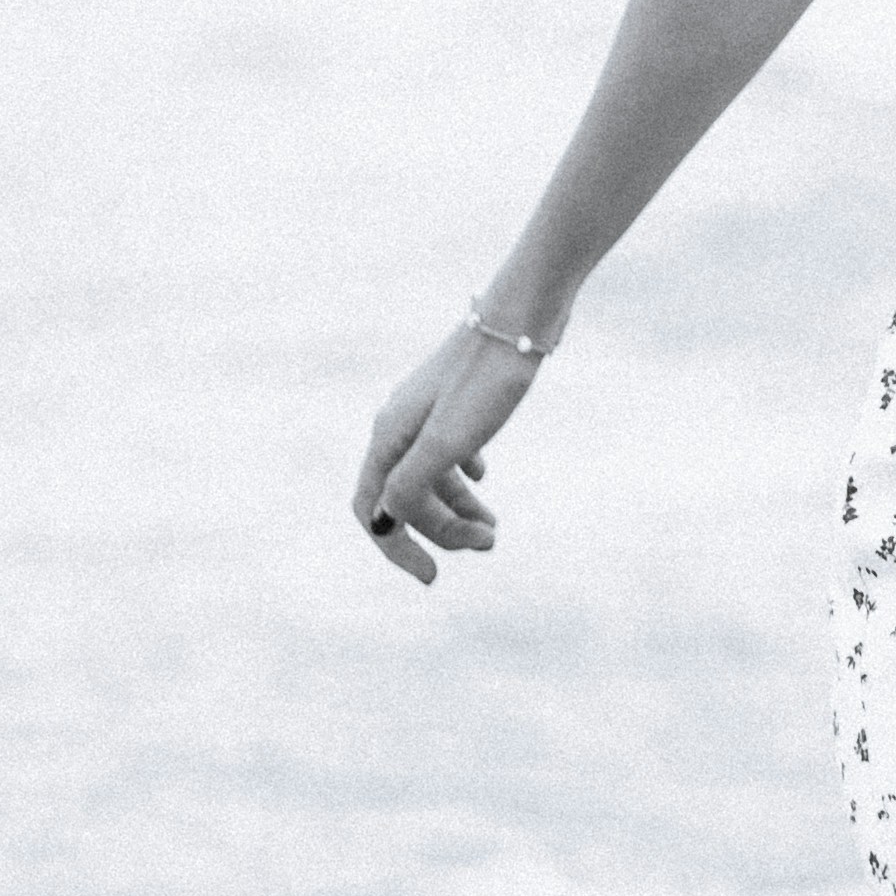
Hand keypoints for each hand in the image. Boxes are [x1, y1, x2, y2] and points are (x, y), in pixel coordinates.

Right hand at [352, 323, 547, 584]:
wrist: (522, 317)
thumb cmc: (486, 381)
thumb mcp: (448, 442)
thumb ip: (411, 486)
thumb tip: (382, 524)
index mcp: (389, 438)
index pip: (373, 511)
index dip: (397, 548)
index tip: (432, 577)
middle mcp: (399, 426)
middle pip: (406, 498)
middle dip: (442, 529)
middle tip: (490, 544)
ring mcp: (427, 412)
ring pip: (431, 475)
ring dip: (458, 508)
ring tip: (495, 528)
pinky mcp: (456, 400)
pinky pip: (448, 450)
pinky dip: (463, 475)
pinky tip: (483, 479)